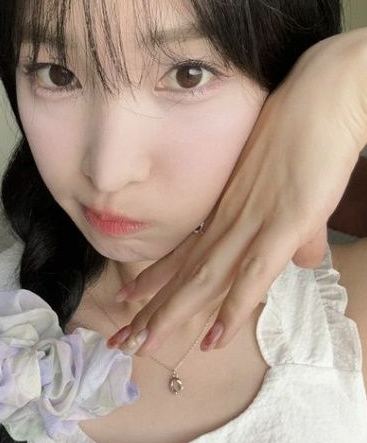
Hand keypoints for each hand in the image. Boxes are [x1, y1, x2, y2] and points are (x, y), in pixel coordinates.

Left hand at [107, 27, 366, 355]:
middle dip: (150, 310)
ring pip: (205, 281)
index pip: (184, 254)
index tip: (126, 299)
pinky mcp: (284, 225)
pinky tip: (213, 338)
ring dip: (173, 316)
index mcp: (227, 211)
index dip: (154, 280)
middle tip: (118, 341)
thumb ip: (295, 234)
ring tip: (143, 346)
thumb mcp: (295, 193)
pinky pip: (252, 274)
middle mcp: (229, 221)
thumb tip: (303, 261)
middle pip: (184, 275)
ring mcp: (253, 224)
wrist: (323, 96)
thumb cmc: (308, 135)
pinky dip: (232, 308)